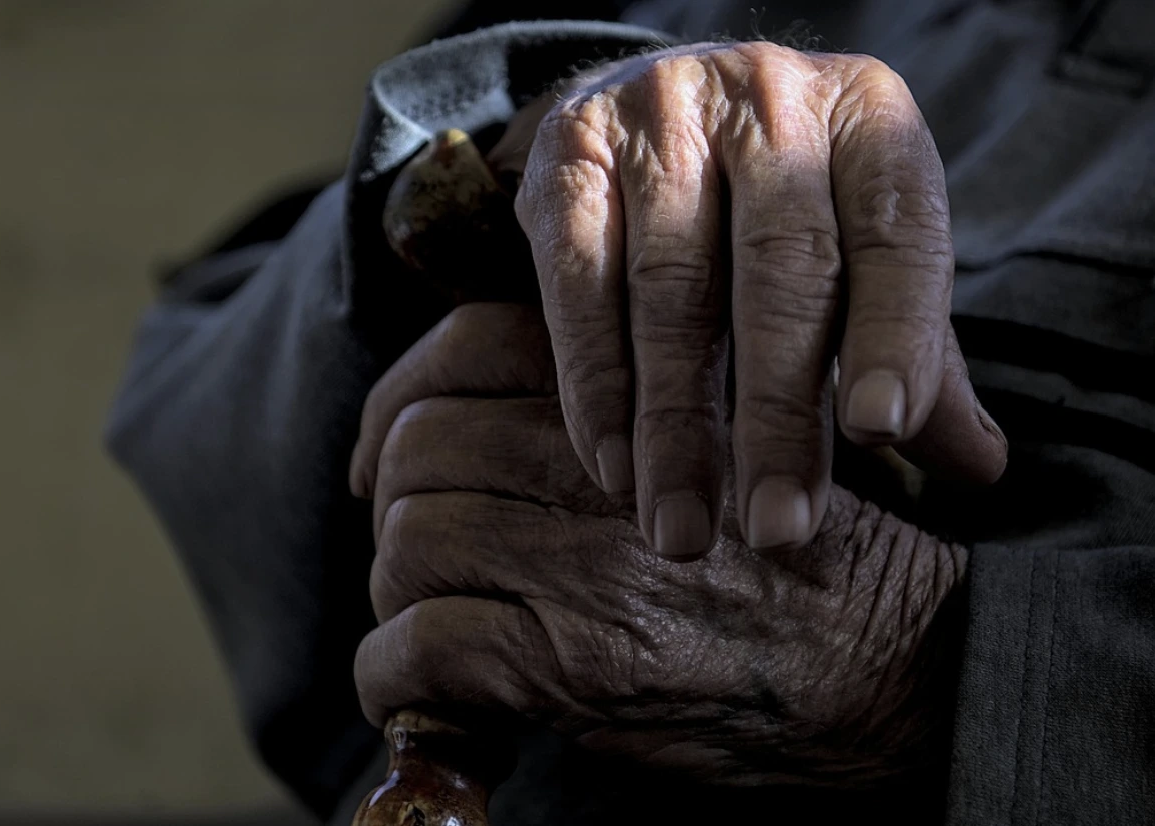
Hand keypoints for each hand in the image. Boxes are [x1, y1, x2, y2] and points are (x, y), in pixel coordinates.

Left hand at [351, 304, 969, 785]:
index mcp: (646, 379)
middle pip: (421, 449)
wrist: (905, 666)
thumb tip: (472, 411)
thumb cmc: (807, 551)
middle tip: (426, 563)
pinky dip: (395, 680)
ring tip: (438, 631)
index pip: (461, 349)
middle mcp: (613, 457)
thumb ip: (625, 398)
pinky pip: (418, 652)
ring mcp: (591, 561)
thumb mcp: (730, 426)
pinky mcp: (578, 663)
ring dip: (400, 598)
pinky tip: (431, 700)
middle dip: (402, 511)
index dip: (398, 404)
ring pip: (411, 546)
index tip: (385, 458)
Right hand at [508, 41, 1004, 557]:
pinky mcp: (568, 153)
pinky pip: (579, 282)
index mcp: (868, 116)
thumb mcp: (858, 256)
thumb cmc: (773, 207)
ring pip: (670, 286)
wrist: (643, 105)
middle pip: (780, 269)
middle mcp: (767, 99)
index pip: (894, 232)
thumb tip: (978, 468)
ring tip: (682, 530)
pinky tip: (614, 466)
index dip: (892, 333)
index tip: (882, 434)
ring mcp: (658, 115)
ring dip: (676, 424)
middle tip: (778, 528)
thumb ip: (915, 352)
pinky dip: (596, 383)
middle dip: (777, 413)